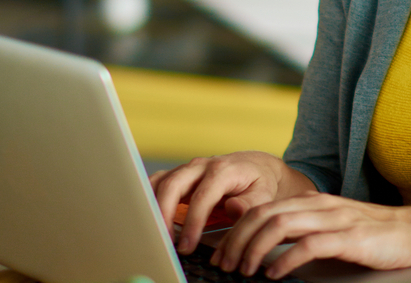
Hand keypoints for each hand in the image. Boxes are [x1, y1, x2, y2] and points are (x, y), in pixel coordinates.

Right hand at [150, 151, 313, 254]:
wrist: (256, 166)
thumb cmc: (259, 182)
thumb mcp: (263, 194)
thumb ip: (250, 204)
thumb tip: (233, 209)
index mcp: (223, 170)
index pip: (202, 197)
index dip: (192, 222)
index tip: (187, 245)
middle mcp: (202, 165)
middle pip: (174, 185)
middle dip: (164, 215)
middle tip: (165, 242)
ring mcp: (188, 169)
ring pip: (160, 182)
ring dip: (152, 207)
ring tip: (153, 234)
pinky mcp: (179, 175)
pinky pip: (156, 183)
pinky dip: (147, 198)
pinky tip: (146, 218)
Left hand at [210, 192, 410, 278]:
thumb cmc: (371, 234)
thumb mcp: (330, 224)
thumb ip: (302, 227)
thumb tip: (265, 242)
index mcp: (312, 201)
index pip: (262, 209)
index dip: (236, 231)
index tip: (221, 254)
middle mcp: (319, 205)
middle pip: (264, 214)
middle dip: (237, 241)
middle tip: (224, 265)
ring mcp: (334, 219)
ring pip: (280, 225)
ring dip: (255, 249)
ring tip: (244, 270)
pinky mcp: (349, 238)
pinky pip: (309, 245)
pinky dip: (286, 260)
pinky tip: (274, 274)